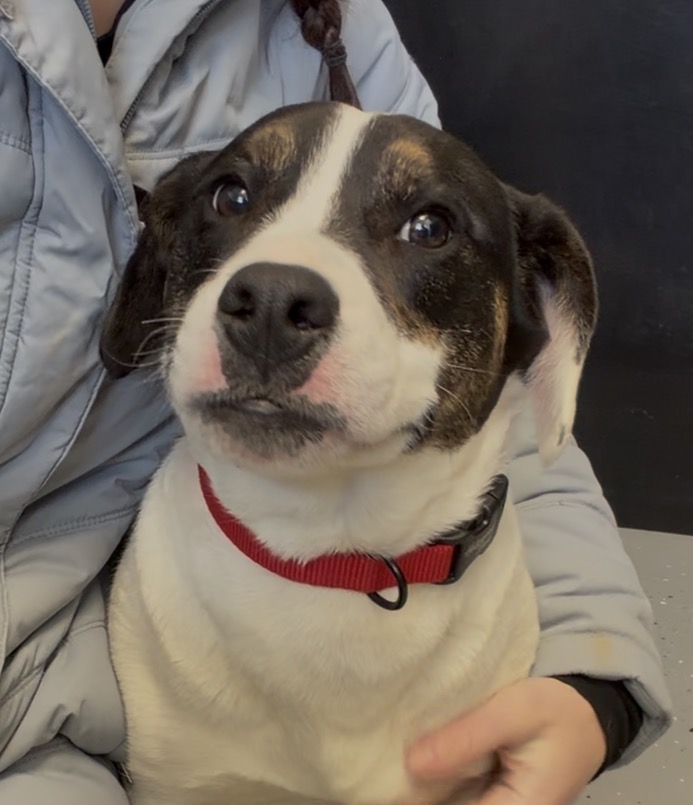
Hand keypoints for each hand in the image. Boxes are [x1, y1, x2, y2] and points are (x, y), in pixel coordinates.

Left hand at [406, 677, 606, 804]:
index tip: (389, 787)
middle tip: (386, 773)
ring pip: (451, 802)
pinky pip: (457, 795)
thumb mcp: (512, 713)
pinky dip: (436, 781)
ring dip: (427, 787)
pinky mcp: (490, 796)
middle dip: (420, 792)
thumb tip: (411, 765)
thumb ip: (466, 739)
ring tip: (393, 768)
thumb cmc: (556, 711)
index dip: (421, 801)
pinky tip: (416, 761)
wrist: (587, 711)